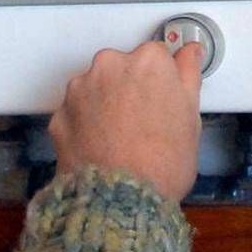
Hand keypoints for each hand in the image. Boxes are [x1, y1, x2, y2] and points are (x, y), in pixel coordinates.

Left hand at [49, 41, 202, 201]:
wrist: (120, 199)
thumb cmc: (162, 162)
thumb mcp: (191, 117)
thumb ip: (188, 75)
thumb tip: (189, 53)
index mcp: (147, 61)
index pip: (157, 56)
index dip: (162, 81)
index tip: (164, 101)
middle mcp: (109, 65)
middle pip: (122, 68)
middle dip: (130, 88)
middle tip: (143, 123)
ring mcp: (80, 89)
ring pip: (96, 88)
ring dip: (105, 104)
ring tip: (120, 139)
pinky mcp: (60, 114)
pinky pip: (76, 113)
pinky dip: (85, 125)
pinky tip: (101, 147)